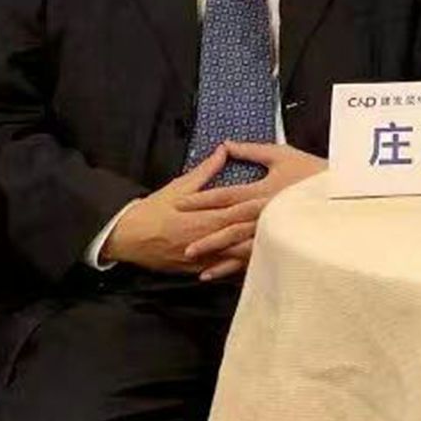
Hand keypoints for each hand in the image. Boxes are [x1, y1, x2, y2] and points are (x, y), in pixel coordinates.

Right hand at [101, 147, 270, 274]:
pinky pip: (224, 271)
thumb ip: (206, 171)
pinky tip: (261, 268)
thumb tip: (224, 149)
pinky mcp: (199, 269)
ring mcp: (203, 257)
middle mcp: (206, 239)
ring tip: (283, 248)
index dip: (260, 207)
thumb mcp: (179, 187)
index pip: (238, 212)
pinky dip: (241, 270)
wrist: (128, 237)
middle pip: (242, 236)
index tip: (282, 201)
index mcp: (203, 217)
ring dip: (258, 252)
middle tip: (293, 226)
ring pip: (236, 257)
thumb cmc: (154, 210)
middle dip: (266, 232)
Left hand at [177, 142, 327, 280]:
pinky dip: (238, 267)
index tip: (180, 206)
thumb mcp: (283, 155)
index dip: (201, 201)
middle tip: (182, 246)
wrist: (344, 192)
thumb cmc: (313, 172)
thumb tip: (226, 144)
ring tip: (197, 264)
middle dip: (204, 235)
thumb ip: (253, 151)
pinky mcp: (283, 242)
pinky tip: (222, 275)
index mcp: (261, 190)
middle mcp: (264, 212)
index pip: (225, 196)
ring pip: (240, 245)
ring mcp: (273, 230)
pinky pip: (257, 257)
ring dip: (218, 255)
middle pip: (228, 225)